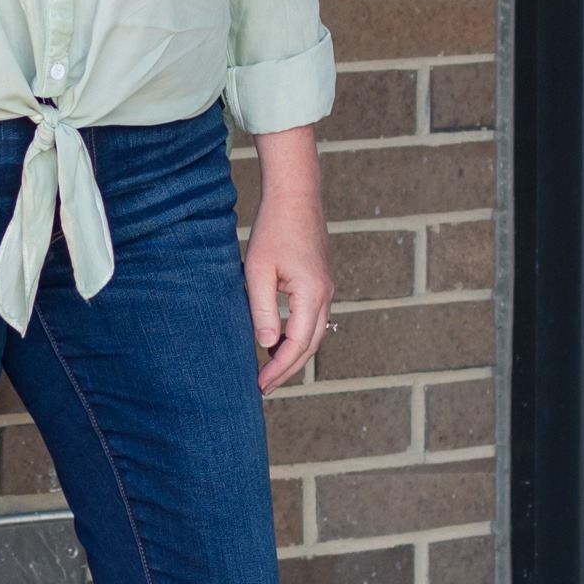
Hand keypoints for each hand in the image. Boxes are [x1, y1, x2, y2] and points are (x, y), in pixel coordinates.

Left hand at [244, 124, 333, 394]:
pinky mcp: (320, 280)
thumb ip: (262, 309)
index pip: (297, 344)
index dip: (278, 368)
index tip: (260, 385)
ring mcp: (326, 287)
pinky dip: (297, 335)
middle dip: (287, 368)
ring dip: (293, 353)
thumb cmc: (273, 230)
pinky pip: (312, 318)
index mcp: (311, 294)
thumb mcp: (258, 271)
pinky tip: (277, 340)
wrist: (296, 195)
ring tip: (269, 369)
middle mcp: (325, 294)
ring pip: (314, 333)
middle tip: (264, 387)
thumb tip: (267, 344)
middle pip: (310, 345)